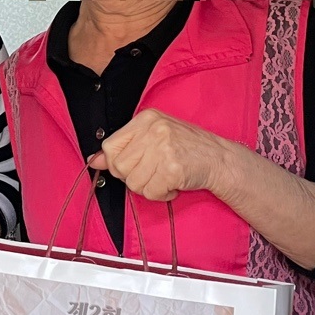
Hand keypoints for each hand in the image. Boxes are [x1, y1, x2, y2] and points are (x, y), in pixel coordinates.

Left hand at [89, 108, 229, 201]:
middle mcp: (153, 129)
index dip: (118, 163)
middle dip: (135, 177)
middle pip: (120, 167)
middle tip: (155, 172)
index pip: (110, 146)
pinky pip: (151, 193)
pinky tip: (174, 184)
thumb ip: (124, 148)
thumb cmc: (187, 149)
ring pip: (134, 183)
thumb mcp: (154, 138)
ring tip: (166, 177)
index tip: (135, 165)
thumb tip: (94, 161)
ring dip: (149, 187)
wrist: (220, 159)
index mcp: (146, 118)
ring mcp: (164, 148)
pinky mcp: (173, 168)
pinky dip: (162, 195)